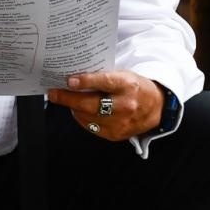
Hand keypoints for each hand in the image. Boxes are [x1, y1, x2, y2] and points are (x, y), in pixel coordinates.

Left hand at [47, 70, 161, 141]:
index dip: (86, 81)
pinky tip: (78, 110)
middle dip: (68, 98)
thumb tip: (75, 76)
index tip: (69, 80)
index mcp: (128, 85)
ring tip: (63, 99)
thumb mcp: (124, 75)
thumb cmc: (135, 87)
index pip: (105, 83)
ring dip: (73, 108)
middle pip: (92, 104)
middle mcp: (126, 105)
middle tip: (53, 93)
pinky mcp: (116, 135)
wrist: (156, 108)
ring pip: (88, 117)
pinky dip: (82, 118)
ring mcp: (121, 123)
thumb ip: (103, 76)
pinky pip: (92, 127)